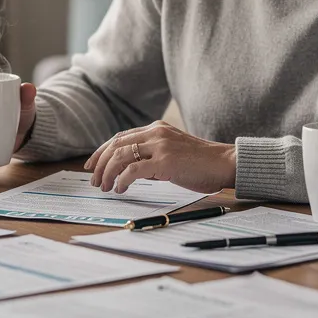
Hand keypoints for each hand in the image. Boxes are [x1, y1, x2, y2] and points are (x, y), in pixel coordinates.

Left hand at [83, 120, 235, 193]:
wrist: (225, 163)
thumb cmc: (202, 162)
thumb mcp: (173, 152)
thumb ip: (154, 155)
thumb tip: (131, 170)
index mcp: (157, 128)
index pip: (120, 137)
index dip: (102, 151)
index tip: (93, 165)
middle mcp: (156, 133)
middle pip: (116, 145)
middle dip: (100, 164)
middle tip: (94, 180)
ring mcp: (161, 146)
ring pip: (121, 156)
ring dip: (108, 174)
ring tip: (105, 187)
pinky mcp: (165, 162)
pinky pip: (134, 170)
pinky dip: (122, 180)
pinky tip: (121, 189)